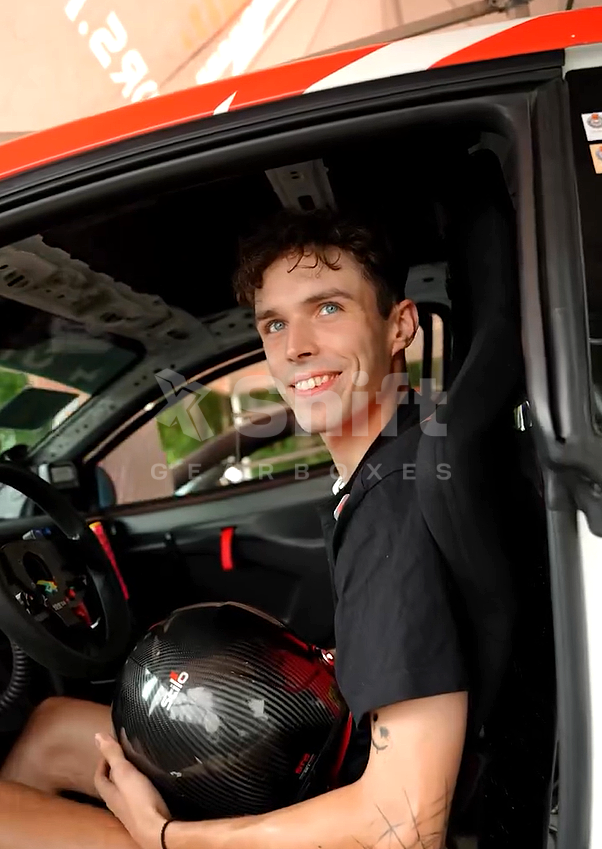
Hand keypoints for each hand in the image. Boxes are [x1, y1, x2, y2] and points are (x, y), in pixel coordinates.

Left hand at [94, 732, 170, 848]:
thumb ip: (113, 754)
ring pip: (124, 791)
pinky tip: (150, 783)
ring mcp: (130, 810)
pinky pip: (137, 796)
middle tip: (125, 754)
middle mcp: (117, 803)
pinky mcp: (144, 813)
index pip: (99, 776)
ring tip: (139, 764)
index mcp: (109, 792)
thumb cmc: (138, 800)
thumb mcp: (124, 772)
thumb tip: (97, 736)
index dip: (102, 761)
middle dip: (115, 769)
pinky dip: (140, 787)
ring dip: (128, 778)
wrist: (157, 829)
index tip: (110, 748)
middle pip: (111, 784)